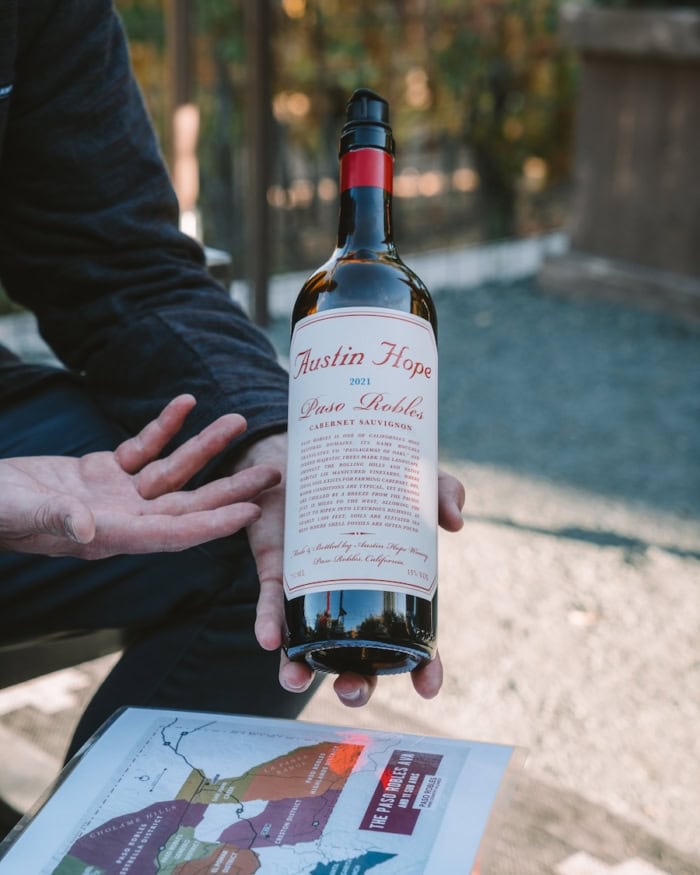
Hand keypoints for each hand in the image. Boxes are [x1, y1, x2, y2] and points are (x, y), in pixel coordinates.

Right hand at [0, 395, 279, 558]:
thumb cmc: (1, 510)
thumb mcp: (24, 512)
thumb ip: (58, 519)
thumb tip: (90, 528)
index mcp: (113, 535)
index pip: (174, 533)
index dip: (213, 524)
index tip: (250, 513)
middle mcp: (124, 518)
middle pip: (190, 504)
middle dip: (231, 489)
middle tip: (273, 472)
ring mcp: (117, 494)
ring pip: (173, 470)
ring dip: (205, 446)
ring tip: (237, 420)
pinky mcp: (104, 472)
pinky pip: (144, 447)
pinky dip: (164, 426)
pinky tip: (185, 403)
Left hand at [235, 434, 465, 706]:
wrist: (311, 445)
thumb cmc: (369, 473)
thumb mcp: (412, 480)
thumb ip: (440, 492)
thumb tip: (455, 522)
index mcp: (387, 587)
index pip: (407, 640)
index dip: (422, 667)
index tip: (427, 688)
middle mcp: (349, 596)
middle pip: (354, 655)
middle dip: (353, 682)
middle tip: (351, 689)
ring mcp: (312, 587)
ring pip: (306, 642)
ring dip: (300, 669)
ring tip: (296, 680)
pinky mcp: (279, 568)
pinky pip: (272, 602)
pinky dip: (269, 623)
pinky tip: (270, 640)